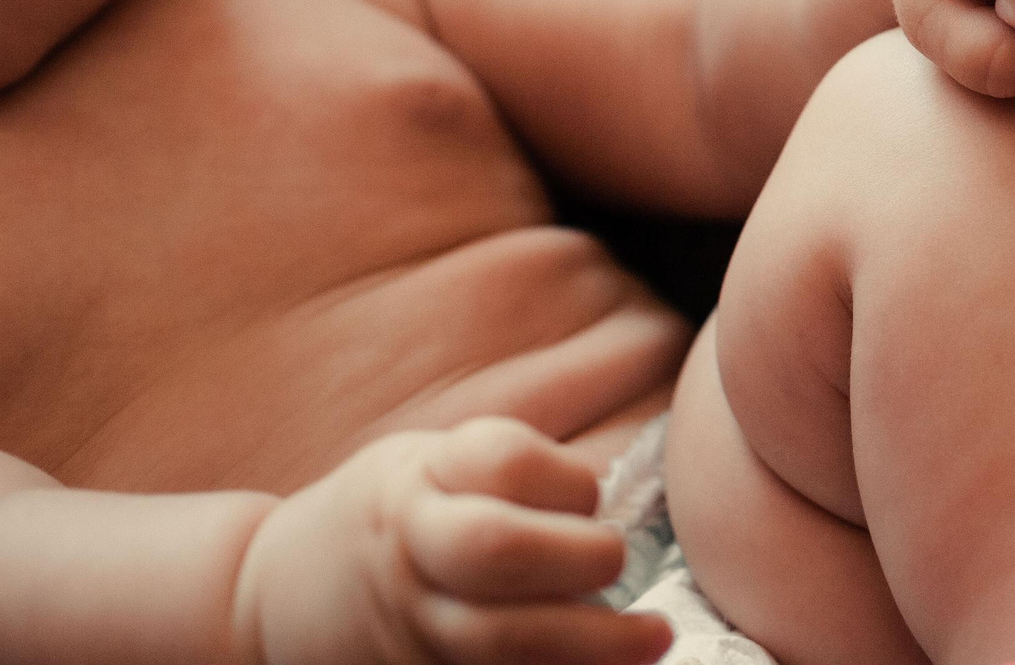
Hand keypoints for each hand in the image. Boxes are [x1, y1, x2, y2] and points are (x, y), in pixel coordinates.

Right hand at [233, 417, 668, 664]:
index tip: (591, 495)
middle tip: (619, 561)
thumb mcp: (425, 463)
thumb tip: (613, 500)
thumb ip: (506, 471)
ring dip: (594, 643)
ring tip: (652, 639)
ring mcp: (410, 631)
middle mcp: (410, 556)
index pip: (502, 461)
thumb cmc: (387, 519)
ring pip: (502, 640)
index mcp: (415, 485)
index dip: (564, 478)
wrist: (272, 604)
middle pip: (497, 548)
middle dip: (580, 555)